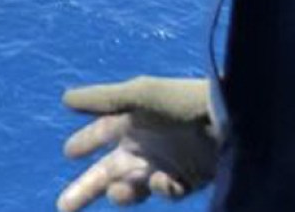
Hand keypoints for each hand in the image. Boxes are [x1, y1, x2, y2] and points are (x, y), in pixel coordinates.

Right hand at [57, 76, 219, 210]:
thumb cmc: (182, 102)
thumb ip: (103, 99)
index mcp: (133, 120)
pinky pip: (166, 191)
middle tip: (63, 206)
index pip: (102, 133)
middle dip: (86, 188)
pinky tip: (164, 179)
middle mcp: (146, 143)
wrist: (230, 118)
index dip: (85, 142)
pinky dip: (162, 188)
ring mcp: (166, 163)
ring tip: (118, 191)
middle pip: (108, 171)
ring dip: (121, 193)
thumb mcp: (140, 95)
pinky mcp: (187, 179)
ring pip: (132, 187)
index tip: (68, 152)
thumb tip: (64, 98)